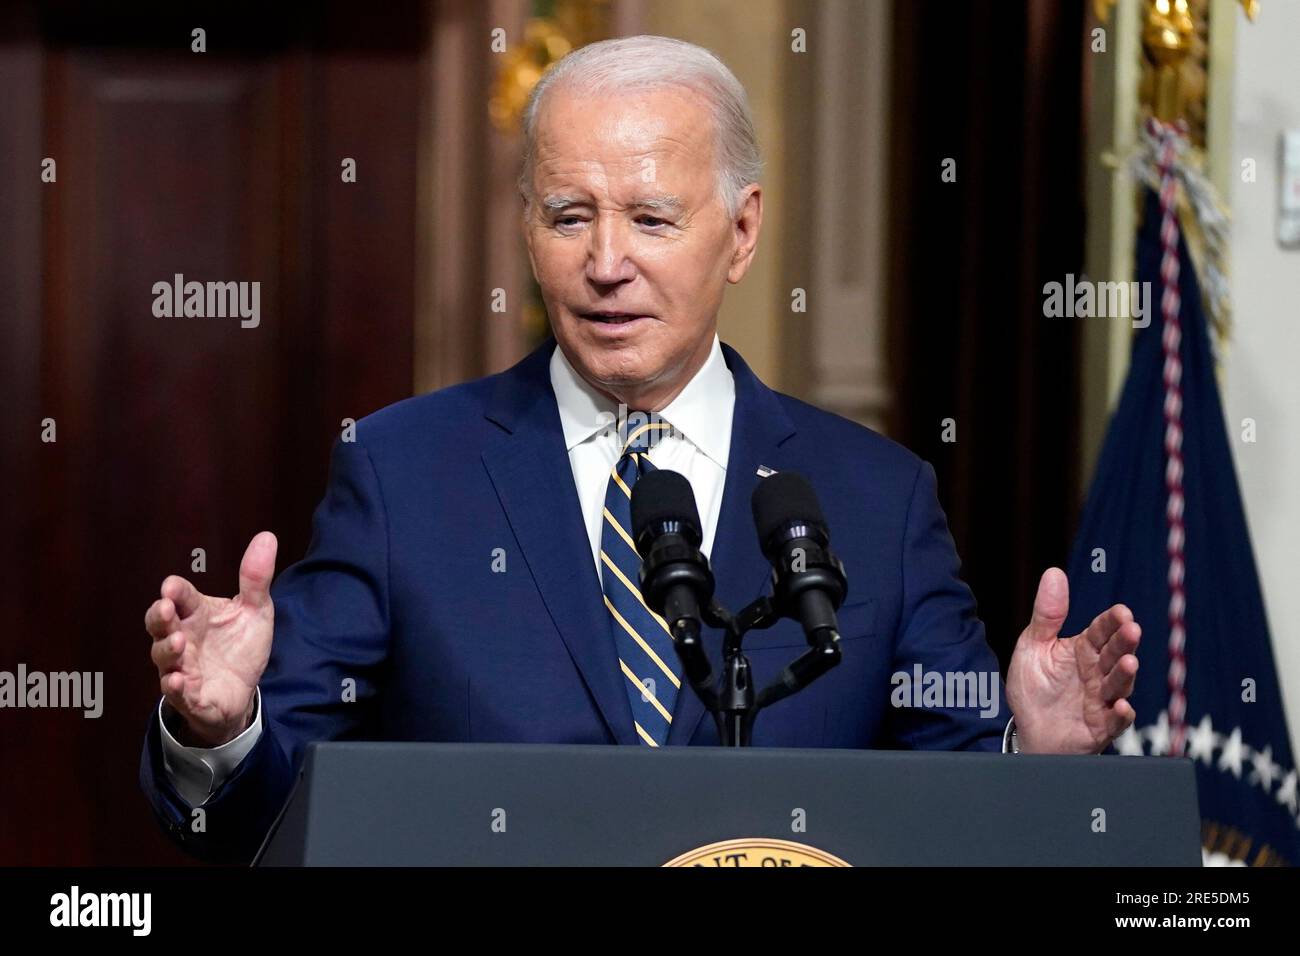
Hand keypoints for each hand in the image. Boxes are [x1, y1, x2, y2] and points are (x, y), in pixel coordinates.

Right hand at [144, 532, 277, 747]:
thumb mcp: (255, 611)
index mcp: (196, 614)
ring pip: (163, 658)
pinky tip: (178, 681)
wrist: (242, 691)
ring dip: (167, 650)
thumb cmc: (240, 646)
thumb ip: (256, 578)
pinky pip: (177, 692)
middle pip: (160, 625)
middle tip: (165, 608)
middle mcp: (182, 638)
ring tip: (177, 643)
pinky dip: (176, 687)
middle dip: (159, 616)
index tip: (172, 586)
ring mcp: (181, 667)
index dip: (175, 592)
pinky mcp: (189, 696)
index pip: (181, 598)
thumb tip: (267, 537)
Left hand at [1005, 568, 1140, 753]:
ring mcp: (1102, 700)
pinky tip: (1121, 706)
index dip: (1111, 622)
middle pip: (1114, 654)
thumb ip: (1047, 614)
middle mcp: (1098, 673)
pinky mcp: (1100, 727)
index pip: (1101, 631)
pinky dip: (1120, 715)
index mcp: (1083, 650)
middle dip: (1124, 643)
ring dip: (1125, 675)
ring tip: (1129, 663)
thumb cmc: (1035, 687)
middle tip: (1131, 630)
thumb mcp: (1034, 646)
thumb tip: (1054, 573)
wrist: (1028, 730)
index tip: (1121, 612)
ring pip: (1119, 685)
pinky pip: (1114, 722)